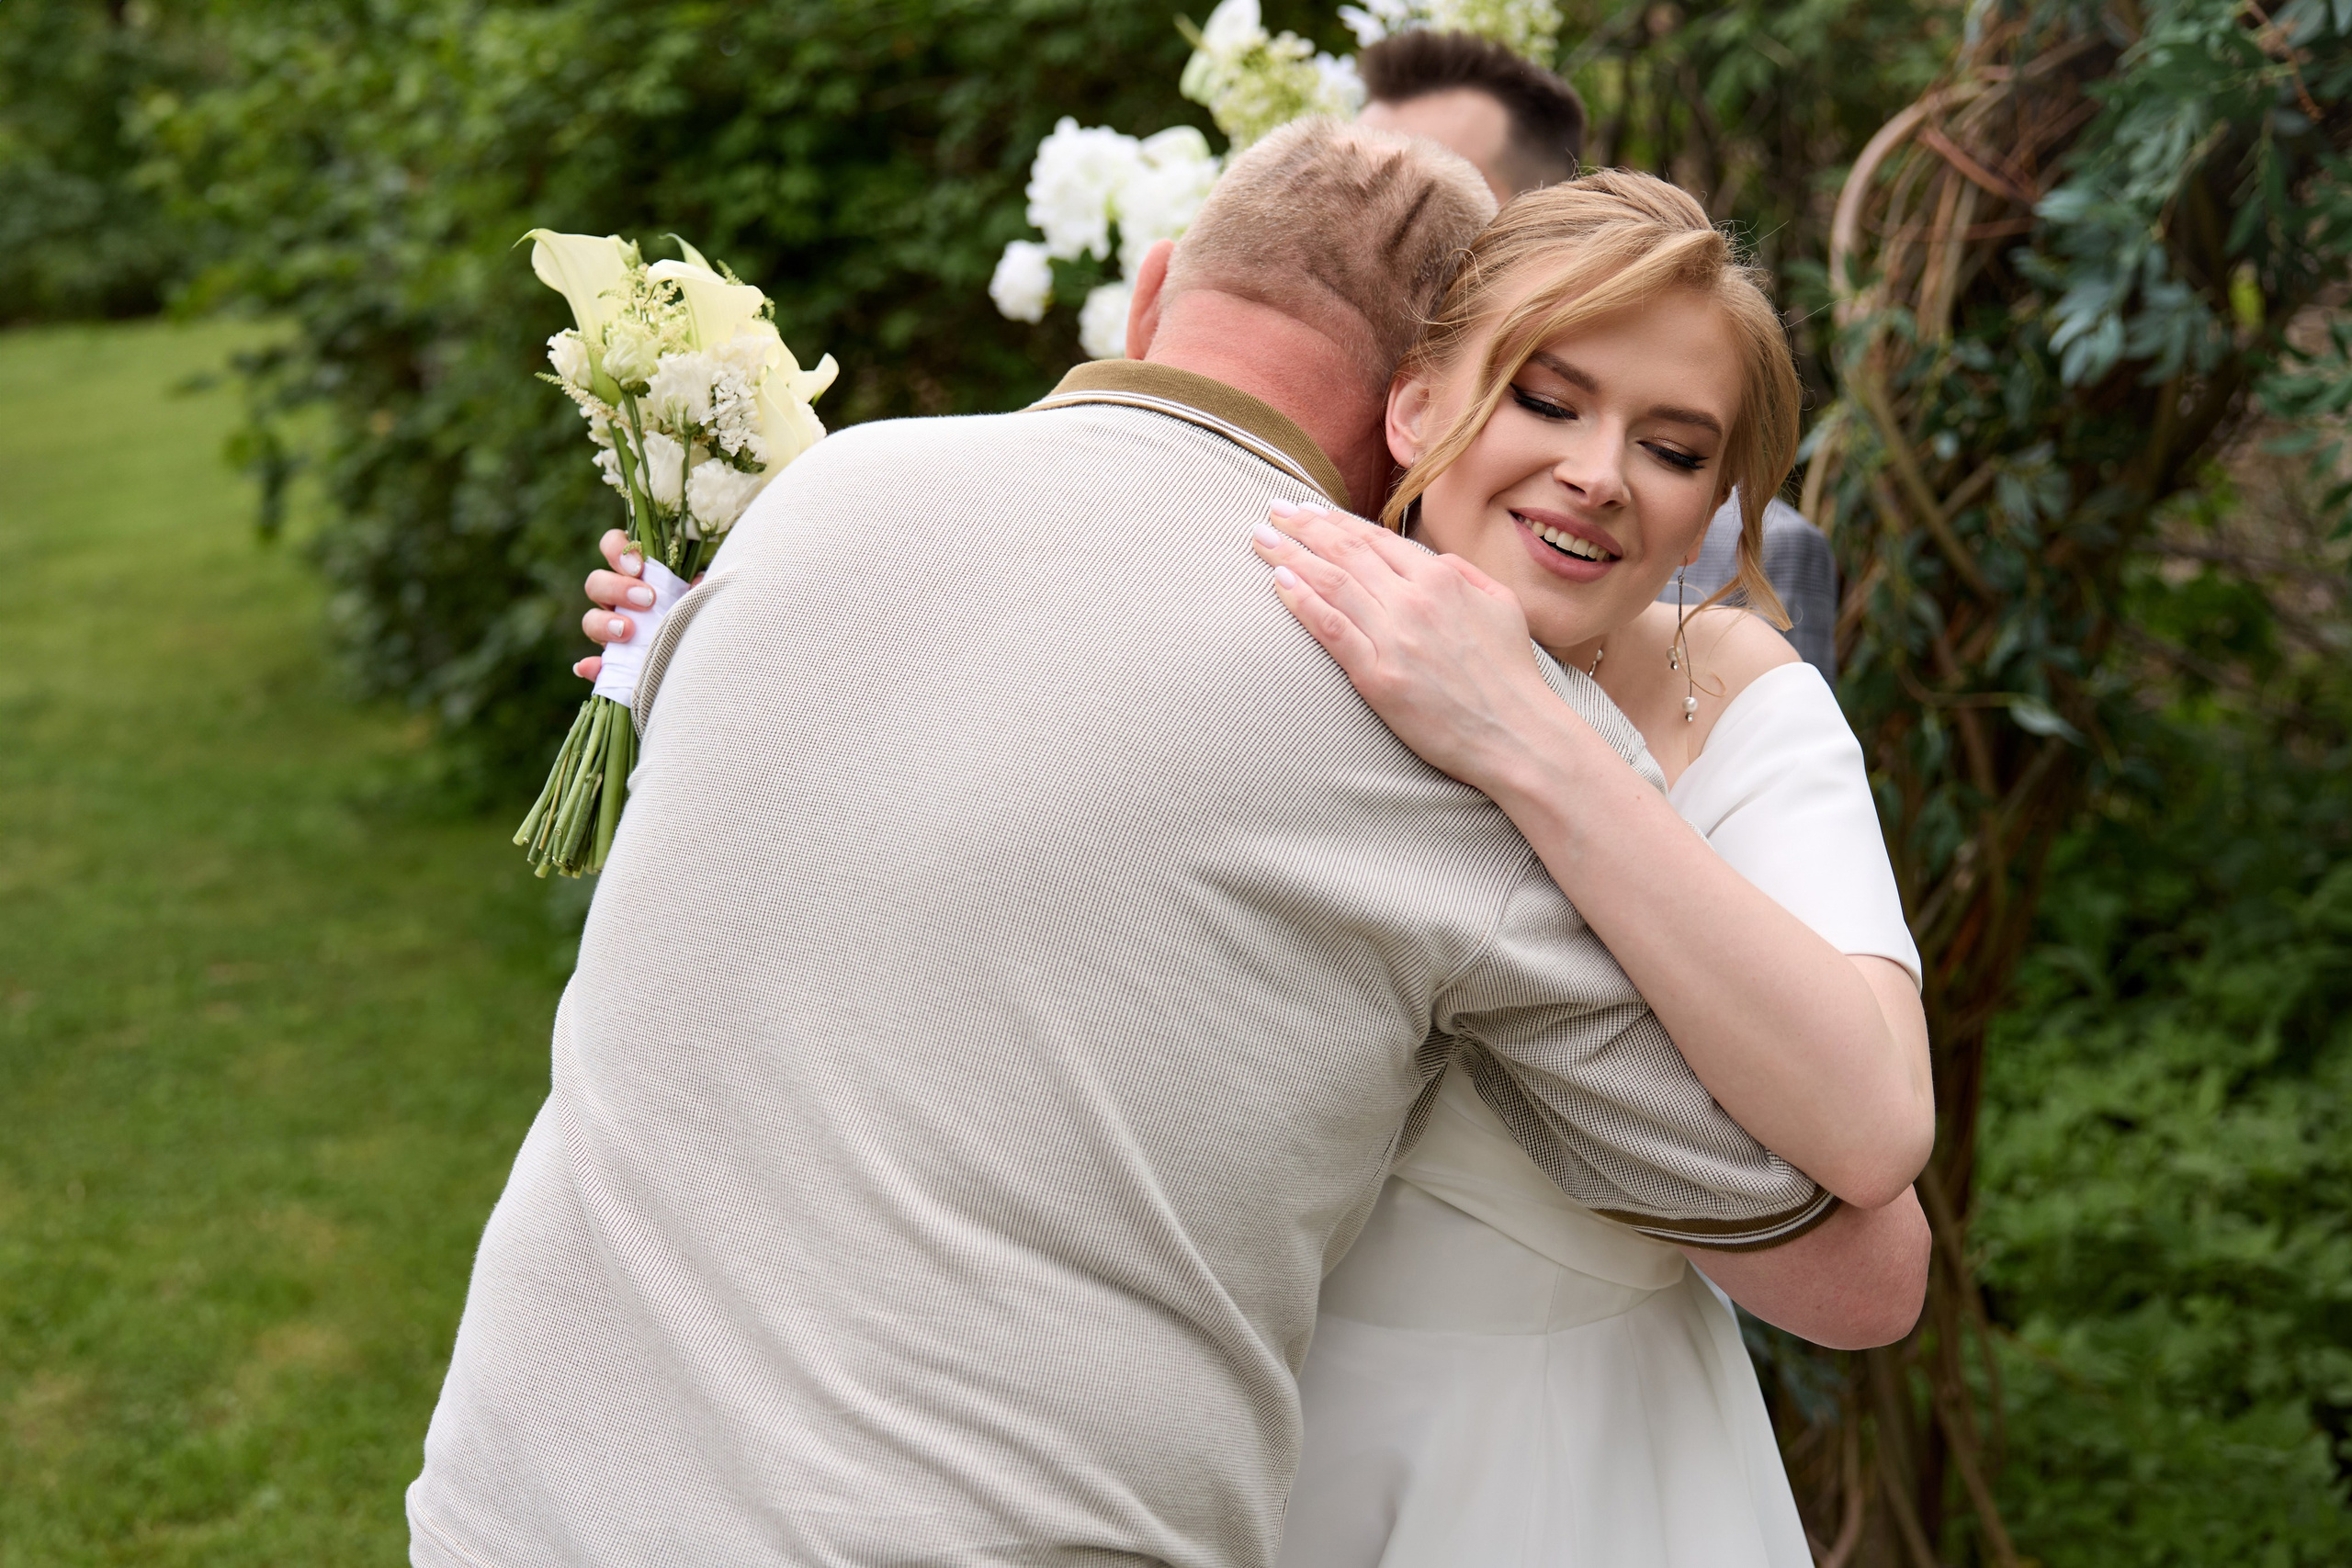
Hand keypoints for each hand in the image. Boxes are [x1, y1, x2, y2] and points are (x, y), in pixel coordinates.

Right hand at [573, 530, 700, 681]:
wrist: (710, 655)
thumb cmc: (707, 612)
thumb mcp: (705, 595)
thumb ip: (699, 584)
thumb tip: (698, 581)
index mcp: (638, 573)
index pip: (612, 546)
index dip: (617, 551)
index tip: (639, 567)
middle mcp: (619, 598)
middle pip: (596, 583)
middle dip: (616, 588)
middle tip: (647, 600)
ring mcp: (612, 630)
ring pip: (590, 620)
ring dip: (603, 624)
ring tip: (629, 631)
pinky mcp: (613, 662)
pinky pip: (592, 665)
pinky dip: (591, 666)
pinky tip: (591, 666)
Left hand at [1252, 502, 1561, 791]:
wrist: (1517, 734)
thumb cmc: (1511, 672)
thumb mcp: (1500, 604)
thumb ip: (1464, 572)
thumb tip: (1432, 559)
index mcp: (1442, 578)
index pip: (1376, 539)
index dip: (1335, 520)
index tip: (1306, 509)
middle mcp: (1414, 600)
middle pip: (1345, 552)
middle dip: (1303, 527)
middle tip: (1272, 512)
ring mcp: (1394, 638)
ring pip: (1331, 584)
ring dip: (1291, 557)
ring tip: (1261, 540)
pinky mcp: (1378, 678)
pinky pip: (1331, 630)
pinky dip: (1302, 603)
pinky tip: (1279, 584)